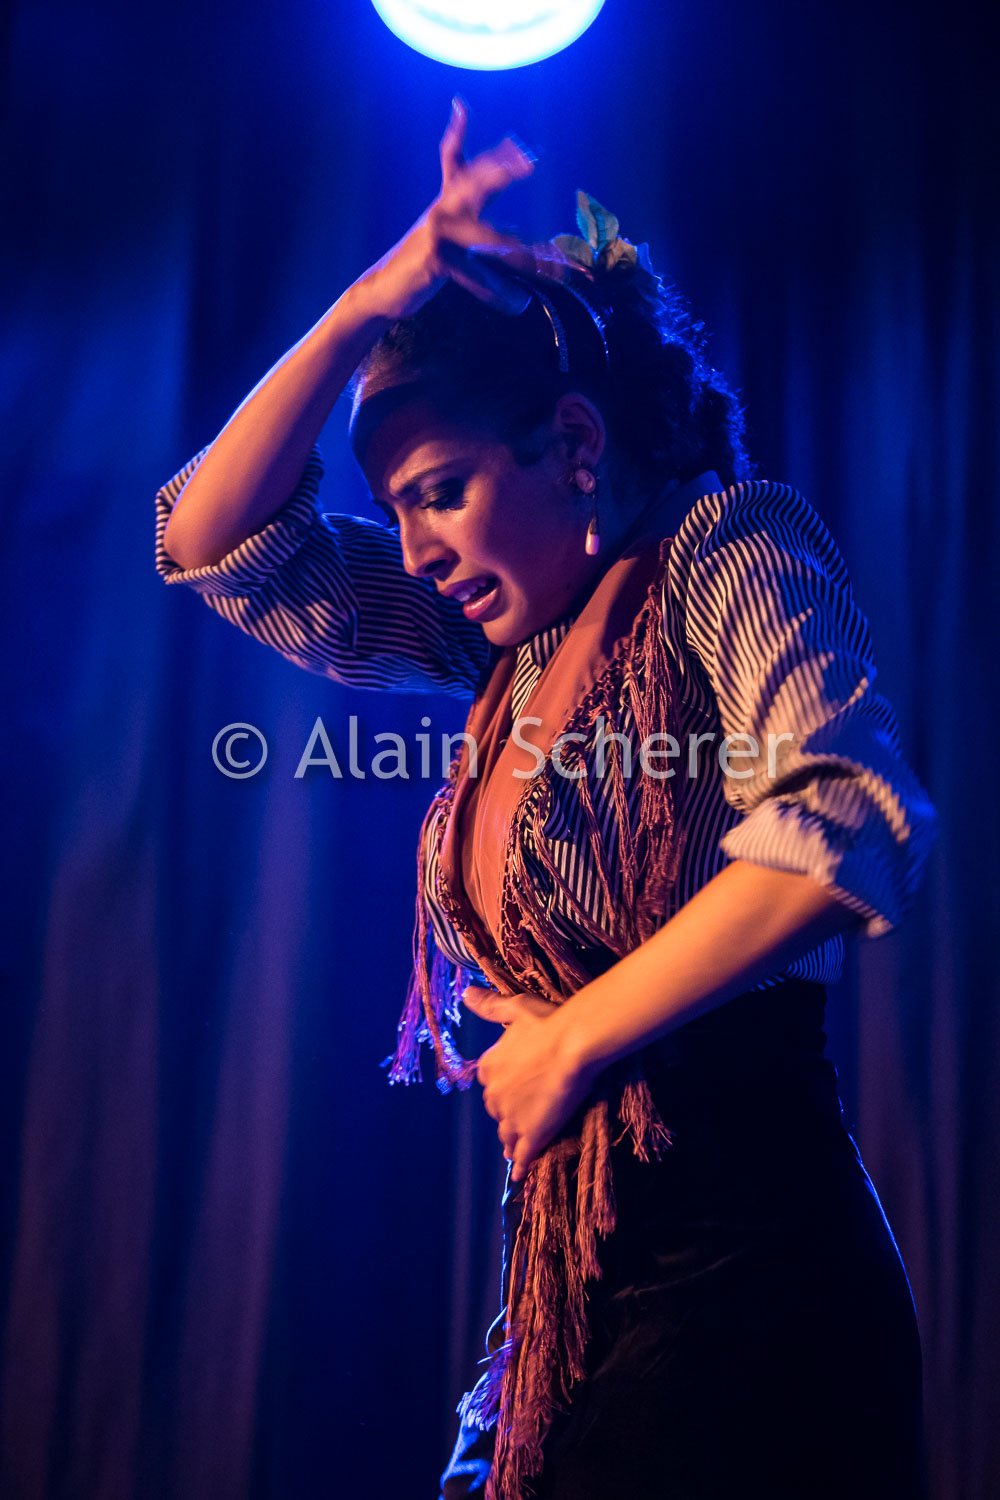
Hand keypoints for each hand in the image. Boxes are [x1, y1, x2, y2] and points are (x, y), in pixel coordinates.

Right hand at [350, 99, 567, 323]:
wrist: (383, 290)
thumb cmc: (421, 265)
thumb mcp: (449, 242)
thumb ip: (481, 234)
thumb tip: (514, 230)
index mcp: (445, 201)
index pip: (452, 160)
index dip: (456, 132)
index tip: (460, 106)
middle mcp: (441, 210)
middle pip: (474, 182)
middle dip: (502, 171)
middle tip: (529, 161)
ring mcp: (437, 233)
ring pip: (490, 239)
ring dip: (525, 255)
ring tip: (553, 266)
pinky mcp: (436, 259)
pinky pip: (479, 275)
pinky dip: (500, 293)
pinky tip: (517, 303)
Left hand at [463, 983, 598, 1182]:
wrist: (572, 1044)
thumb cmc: (547, 1023)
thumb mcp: (515, 1008)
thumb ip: (489, 1006)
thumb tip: (465, 993)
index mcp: (488, 1068)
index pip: (491, 1083)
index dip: (505, 1086)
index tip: (516, 1086)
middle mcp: (493, 1095)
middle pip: (498, 1111)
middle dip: (509, 1112)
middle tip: (526, 1111)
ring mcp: (511, 1118)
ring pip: (507, 1134)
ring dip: (513, 1139)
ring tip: (518, 1146)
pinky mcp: (531, 1134)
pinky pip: (523, 1155)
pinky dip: (521, 1166)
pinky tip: (519, 1175)